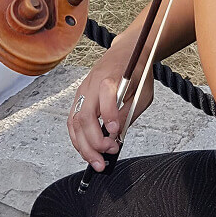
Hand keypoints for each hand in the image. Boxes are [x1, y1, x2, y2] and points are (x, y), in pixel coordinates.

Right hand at [67, 41, 153, 170]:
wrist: (125, 53)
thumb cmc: (136, 73)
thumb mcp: (143, 92)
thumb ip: (129, 112)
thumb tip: (116, 135)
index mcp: (111, 79)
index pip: (106, 97)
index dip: (109, 115)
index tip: (115, 132)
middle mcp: (92, 85)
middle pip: (84, 117)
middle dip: (94, 142)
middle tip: (107, 158)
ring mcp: (82, 92)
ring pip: (74, 123)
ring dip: (83, 147)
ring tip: (97, 162)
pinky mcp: (78, 98)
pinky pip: (72, 122)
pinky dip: (78, 140)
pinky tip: (88, 151)